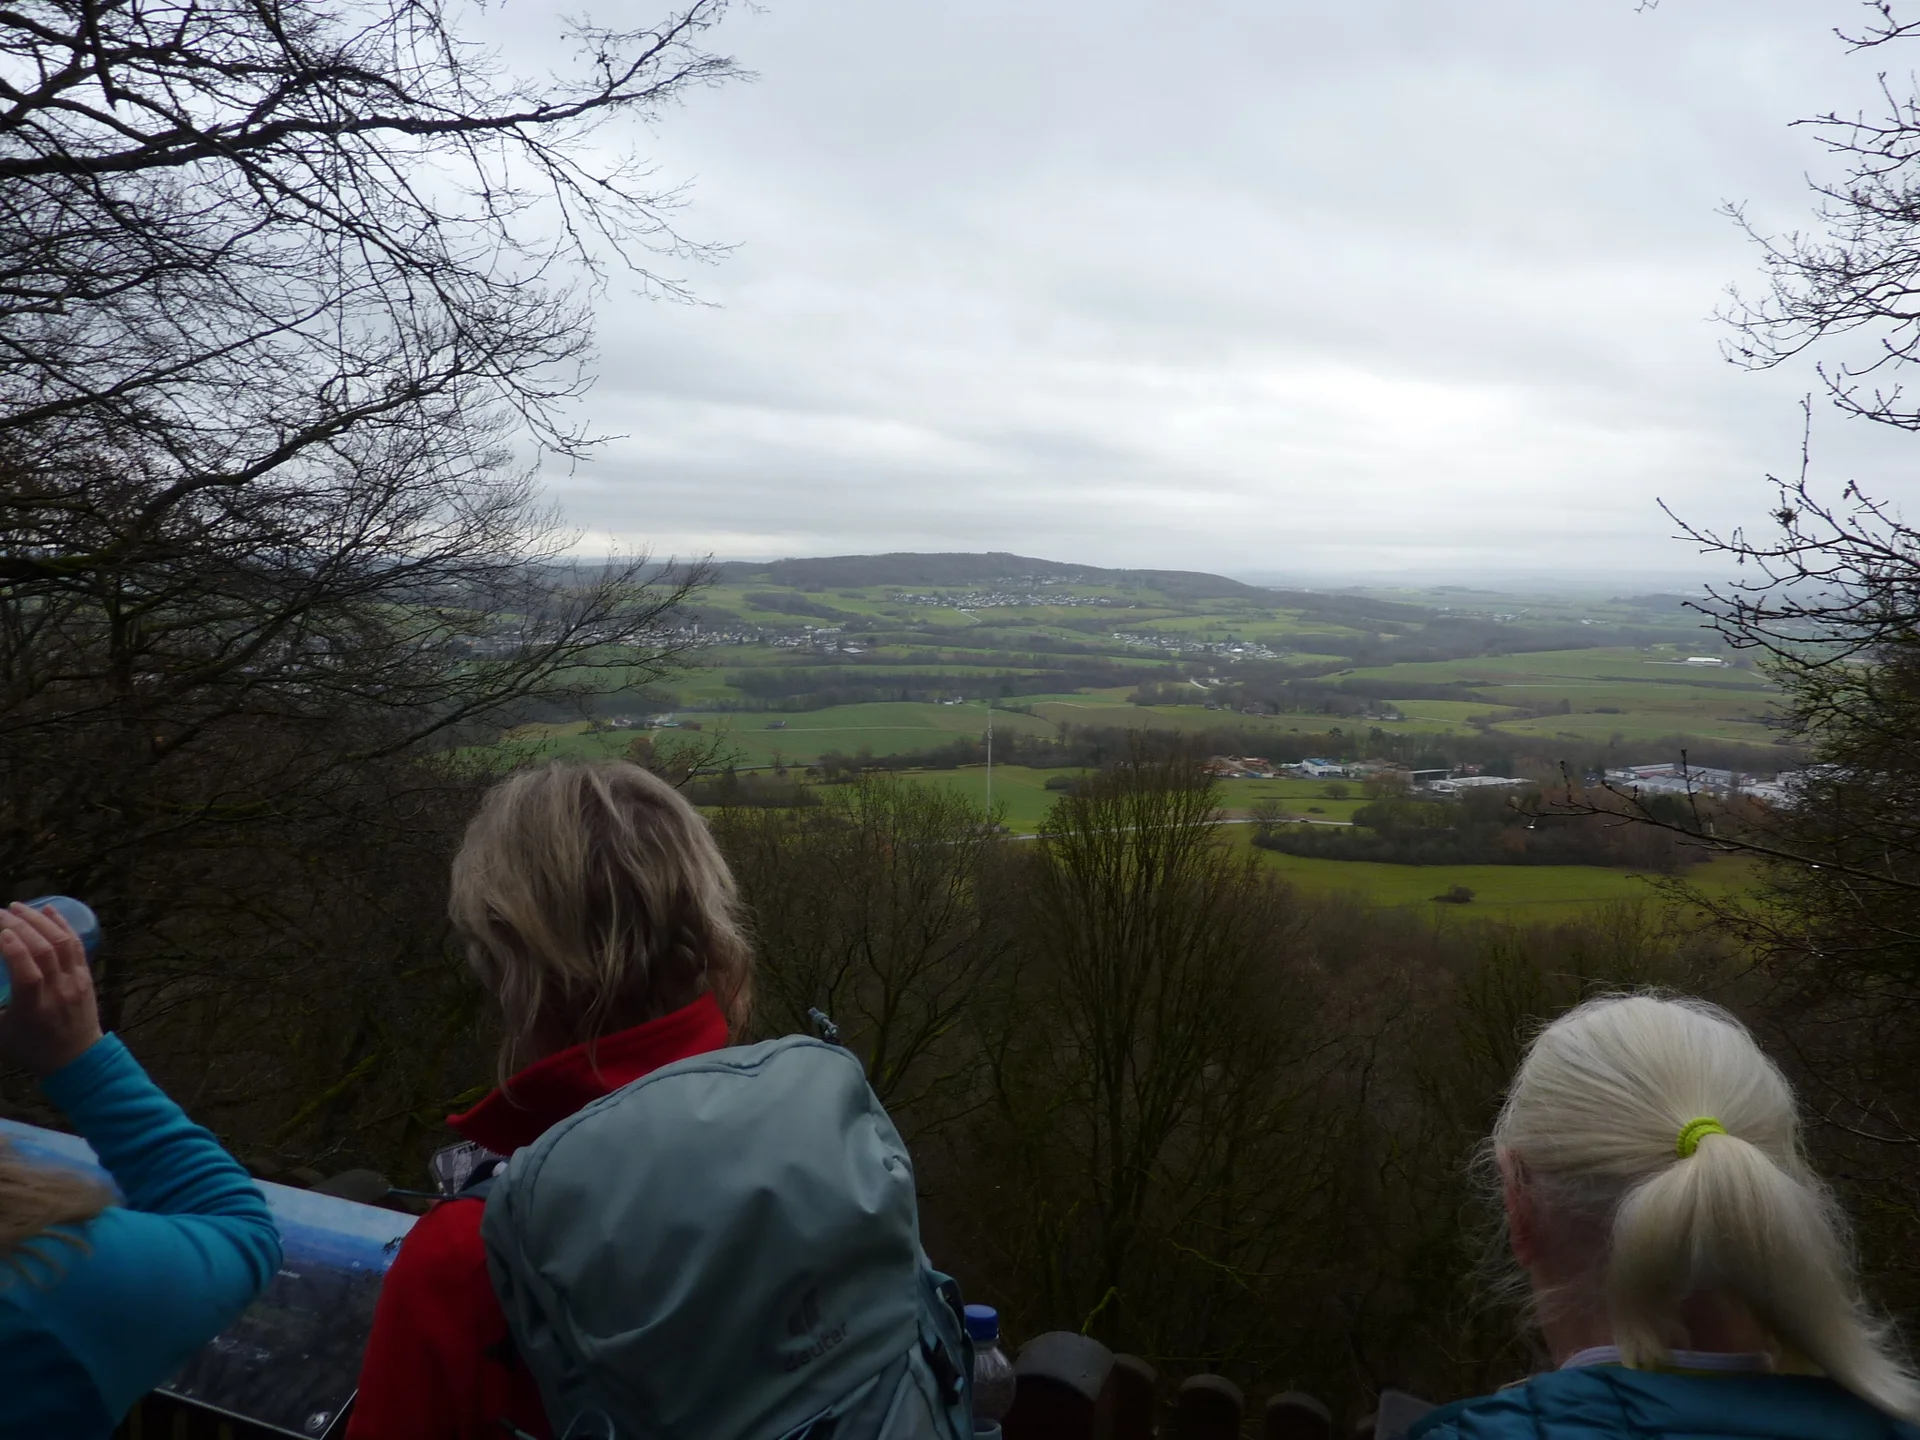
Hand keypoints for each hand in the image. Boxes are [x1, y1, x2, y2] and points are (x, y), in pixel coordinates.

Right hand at [0, 902, 103, 1076]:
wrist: (76, 1057)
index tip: (1, 932)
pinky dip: (62, 924)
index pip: (28, 975)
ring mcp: (75, 982)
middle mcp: (58, 992)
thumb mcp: (2, 1032)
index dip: (15, 951)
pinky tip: (48, 910)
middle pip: (44, 952)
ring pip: (61, 943)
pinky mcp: (85, 976)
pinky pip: (76, 945)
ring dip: (39, 920)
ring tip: (18, 907)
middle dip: (21, 926)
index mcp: (34, 1009)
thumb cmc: (32, 1047)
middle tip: (0, 911)